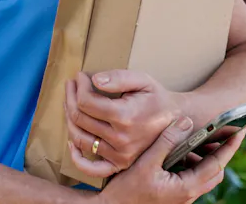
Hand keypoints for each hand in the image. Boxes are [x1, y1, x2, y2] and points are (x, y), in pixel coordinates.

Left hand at [65, 70, 183, 176]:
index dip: (79, 87)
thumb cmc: (157, 98)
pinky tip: (71, 141)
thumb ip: (119, 77)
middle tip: (72, 86)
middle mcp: (120, 139)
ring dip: (69, 119)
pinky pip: (91, 168)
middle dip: (71, 98)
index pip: (86, 102)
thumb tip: (94, 80)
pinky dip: (77, 157)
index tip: (80, 76)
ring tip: (71, 103)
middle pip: (80, 118)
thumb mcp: (143, 80)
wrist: (176, 121)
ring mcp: (119, 155)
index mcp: (125, 116)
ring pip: (80, 138)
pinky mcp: (119, 164)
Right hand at [94, 115, 245, 203]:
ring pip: (204, 176)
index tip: (240, 130)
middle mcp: (189, 194)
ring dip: (206, 158)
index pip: (217, 164)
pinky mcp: (175, 195)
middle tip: (224, 132)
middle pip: (215, 171)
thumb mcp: (147, 162)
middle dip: (222, 152)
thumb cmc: (127, 190)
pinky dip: (193, 164)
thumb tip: (185, 123)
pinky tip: (180, 152)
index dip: (230, 146)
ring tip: (201, 139)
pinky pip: (192, 178)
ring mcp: (182, 196)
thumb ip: (167, 142)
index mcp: (187, 187)